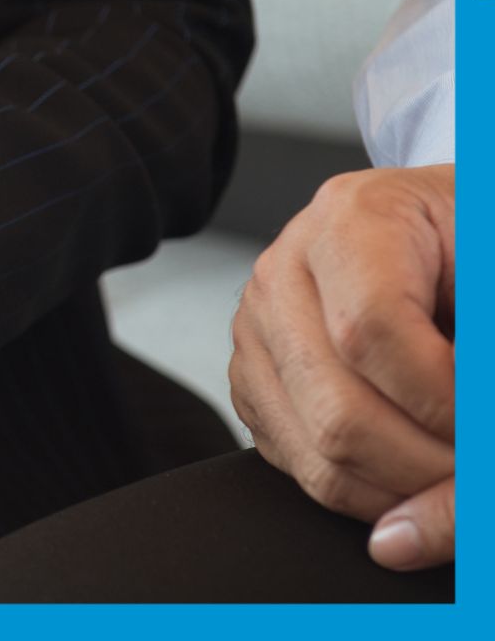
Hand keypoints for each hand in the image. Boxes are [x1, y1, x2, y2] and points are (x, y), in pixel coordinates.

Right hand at [228, 164, 454, 569]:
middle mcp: (283, 274)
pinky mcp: (251, 382)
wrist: (441, 232)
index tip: (483, 428)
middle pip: (336, 410)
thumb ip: (478, 367)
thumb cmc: (473, 249)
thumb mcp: (492, 276)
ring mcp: (255, 331)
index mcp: (347, 222)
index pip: (371, 332)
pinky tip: (414, 460)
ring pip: (316, 453)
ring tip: (453, 468)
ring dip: (404, 490)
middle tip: (478, 463)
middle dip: (428, 466)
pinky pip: (301, 467)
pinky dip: (371, 490)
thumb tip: (448, 499)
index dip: (442, 400)